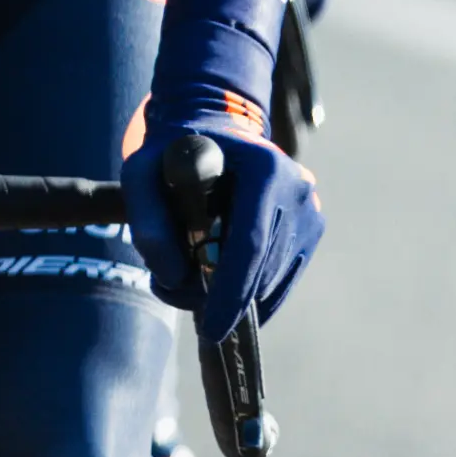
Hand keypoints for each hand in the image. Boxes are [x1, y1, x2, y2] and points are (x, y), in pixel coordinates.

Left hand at [125, 115, 323, 344]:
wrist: (214, 128)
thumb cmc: (173, 151)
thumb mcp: (142, 172)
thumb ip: (146, 220)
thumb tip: (173, 277)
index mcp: (263, 169)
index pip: (249, 245)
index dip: (230, 292)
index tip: (210, 327)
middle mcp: (297, 189)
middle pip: (262, 269)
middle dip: (222, 298)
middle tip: (177, 293)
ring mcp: (311, 211)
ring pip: (274, 281)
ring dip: (236, 296)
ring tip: (191, 276)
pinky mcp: (312, 230)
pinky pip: (283, 279)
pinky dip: (252, 290)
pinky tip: (220, 277)